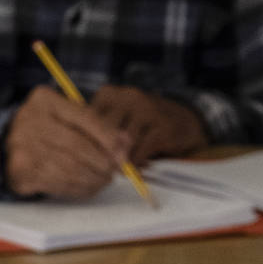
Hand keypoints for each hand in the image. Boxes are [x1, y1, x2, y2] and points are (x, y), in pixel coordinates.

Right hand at [6, 86, 131, 197]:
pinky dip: (79, 187)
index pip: (86, 118)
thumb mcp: (71, 117)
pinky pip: (58, 183)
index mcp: (45, 100)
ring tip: (104, 179)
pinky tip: (88, 185)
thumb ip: (99, 127)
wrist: (9, 144)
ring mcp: (21, 147)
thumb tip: (126, 144)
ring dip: (94, 178)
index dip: (109, 138)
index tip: (123, 153)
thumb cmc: (49, 129)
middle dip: (103, 162)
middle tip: (115, 170)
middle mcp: (29, 120)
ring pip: (70, 168)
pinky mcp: (19, 171)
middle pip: (78, 145)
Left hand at [90, 85, 207, 163]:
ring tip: (119, 170)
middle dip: (101, 152)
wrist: (182, 121)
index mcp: (109, 93)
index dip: (84, 140)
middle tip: (100, 168)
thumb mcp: (115, 118)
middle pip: (104, 129)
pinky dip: (136, 163)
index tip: (84, 157)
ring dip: (119, 160)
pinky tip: (136, 169)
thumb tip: (79, 150)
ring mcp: (147, 109)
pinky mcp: (162, 126)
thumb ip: (97, 129)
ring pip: (122, 141)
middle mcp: (128, 96)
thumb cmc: (140, 123)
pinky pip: (141, 150)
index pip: (87, 118)